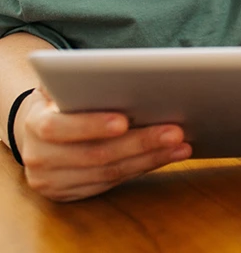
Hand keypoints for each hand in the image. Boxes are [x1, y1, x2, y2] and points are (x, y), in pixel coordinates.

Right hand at [15, 89, 190, 201]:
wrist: (39, 132)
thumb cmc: (61, 100)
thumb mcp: (61, 85)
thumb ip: (79, 80)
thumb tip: (117, 71)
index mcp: (34, 124)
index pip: (58, 128)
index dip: (91, 125)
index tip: (124, 121)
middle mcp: (39, 158)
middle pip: (95, 155)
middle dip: (139, 143)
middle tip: (175, 131)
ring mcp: (53, 181)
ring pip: (109, 173)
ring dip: (150, 158)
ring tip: (181, 145)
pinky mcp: (70, 194)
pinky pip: (113, 184)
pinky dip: (144, 168)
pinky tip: (168, 156)